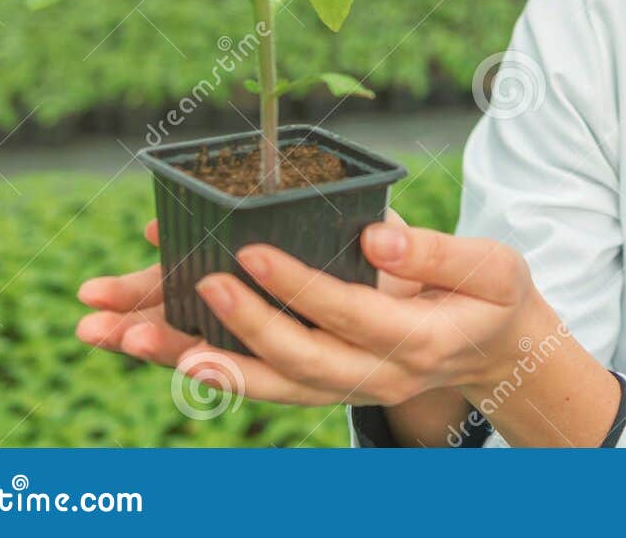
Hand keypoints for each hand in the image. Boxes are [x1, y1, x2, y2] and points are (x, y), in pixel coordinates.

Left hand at [75, 214, 551, 408]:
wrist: (497, 351)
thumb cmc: (492, 297)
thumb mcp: (492, 265)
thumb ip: (437, 251)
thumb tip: (374, 237)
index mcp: (417, 339)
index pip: (348, 314)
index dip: (296, 286)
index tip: (249, 250)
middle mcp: (375, 375)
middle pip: (296, 362)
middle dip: (237, 327)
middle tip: (193, 283)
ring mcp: (345, 387)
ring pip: (262, 385)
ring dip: (192, 360)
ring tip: (129, 334)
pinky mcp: (323, 385)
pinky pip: (258, 384)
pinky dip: (205, 367)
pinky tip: (155, 346)